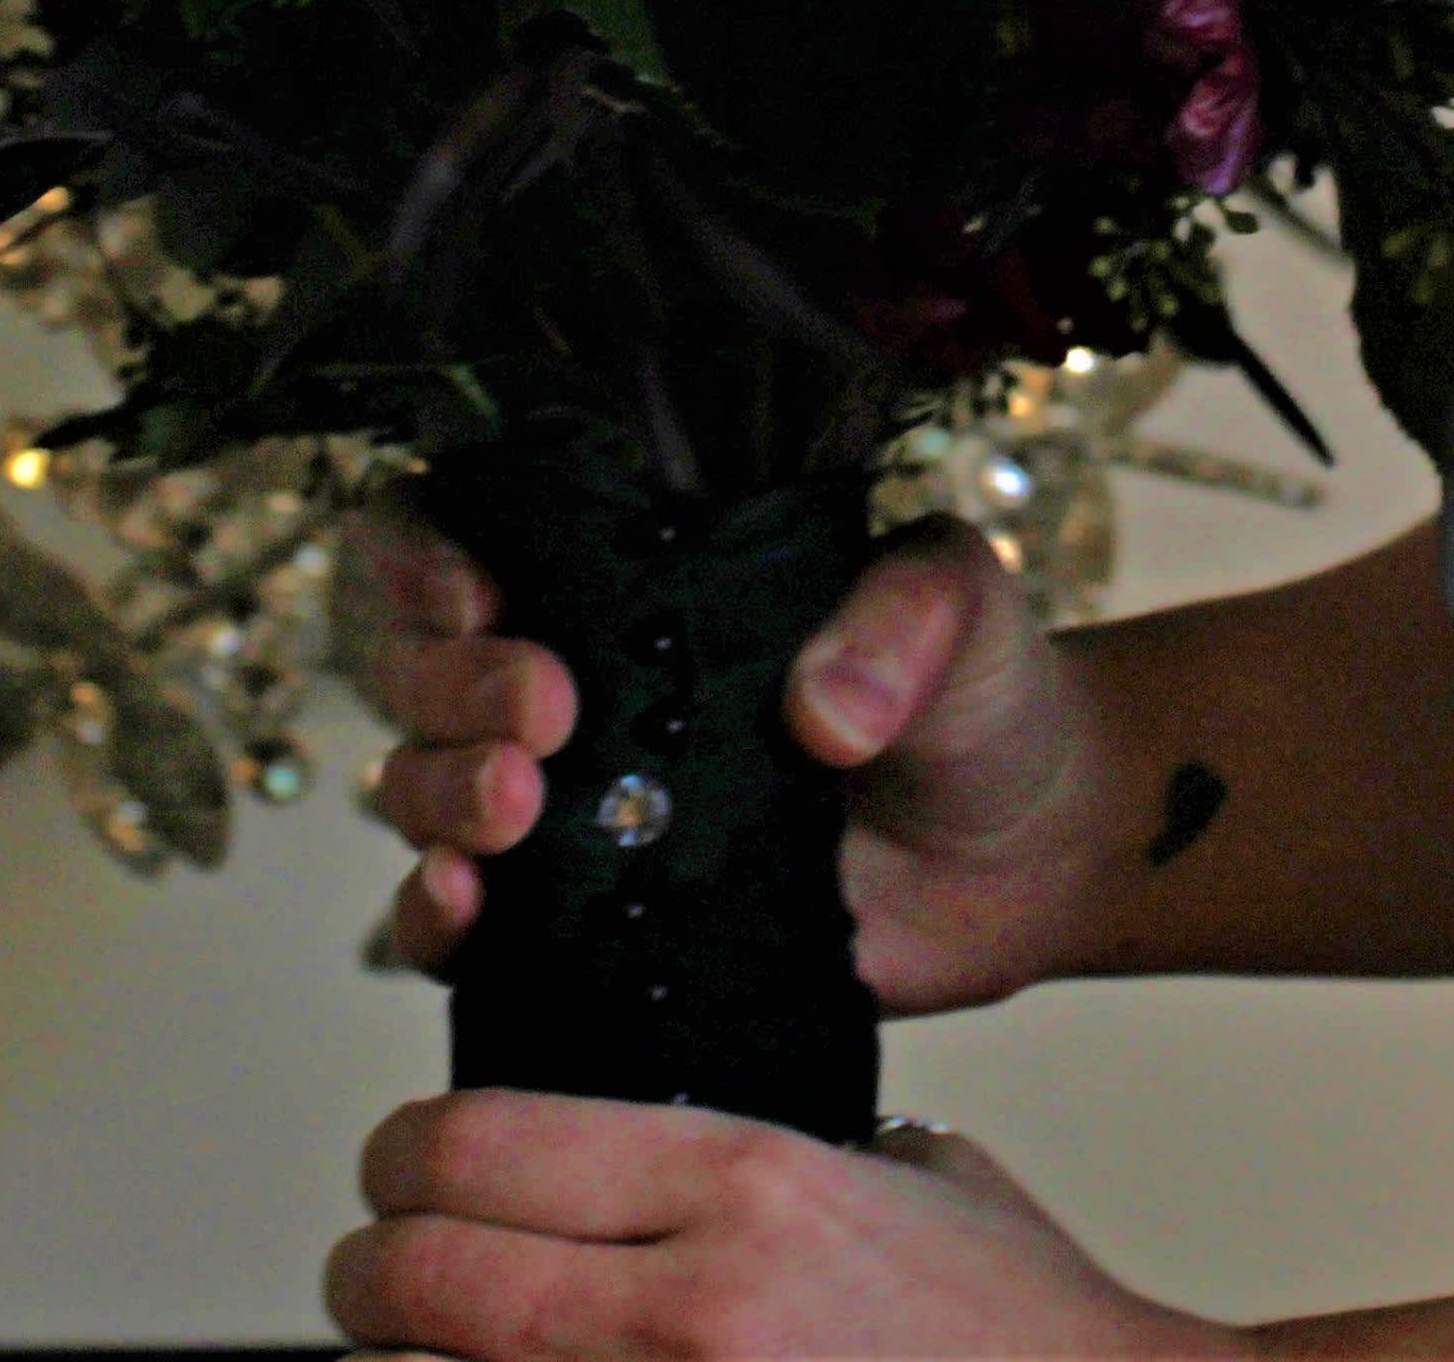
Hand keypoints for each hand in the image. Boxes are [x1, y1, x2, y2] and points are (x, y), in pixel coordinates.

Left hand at [327, 1091, 1240, 1359]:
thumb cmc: (1037, 1342)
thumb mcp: (912, 1180)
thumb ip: (789, 1147)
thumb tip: (683, 1144)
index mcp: (741, 1186)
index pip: (473, 1141)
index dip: (402, 1154)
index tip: (398, 1166)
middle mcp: (694, 1310)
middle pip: (419, 1278)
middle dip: (366, 1274)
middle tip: (368, 1274)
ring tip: (420, 1355)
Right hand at [355, 509, 1122, 1012]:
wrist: (1033, 852)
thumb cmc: (982, 695)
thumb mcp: (963, 604)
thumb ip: (898, 619)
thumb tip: (818, 714)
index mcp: (630, 572)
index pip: (461, 526)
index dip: (425, 554)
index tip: (484, 592)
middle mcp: (575, 679)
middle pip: (420, 665)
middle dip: (453, 687)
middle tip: (547, 713)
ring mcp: (575, 808)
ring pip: (421, 786)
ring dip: (438, 796)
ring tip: (516, 813)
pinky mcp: (592, 923)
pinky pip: (465, 927)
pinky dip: (435, 921)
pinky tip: (466, 915)